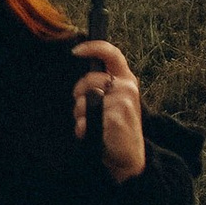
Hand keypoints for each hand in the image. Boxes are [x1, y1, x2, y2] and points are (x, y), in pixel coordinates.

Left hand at [71, 40, 145, 179]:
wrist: (129, 156)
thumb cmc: (118, 126)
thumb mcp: (116, 99)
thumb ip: (103, 84)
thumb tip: (82, 74)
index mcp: (127, 80)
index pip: (112, 53)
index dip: (92, 47)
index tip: (76, 51)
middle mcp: (127, 88)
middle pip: (89, 79)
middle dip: (79, 92)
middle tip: (82, 105)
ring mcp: (122, 103)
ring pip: (84, 101)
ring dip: (79, 114)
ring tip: (91, 124)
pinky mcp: (115, 118)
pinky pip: (85, 120)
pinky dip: (82, 129)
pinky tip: (91, 134)